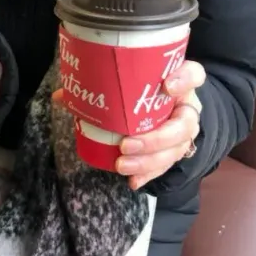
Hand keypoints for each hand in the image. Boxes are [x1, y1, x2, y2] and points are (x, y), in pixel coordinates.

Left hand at [53, 60, 204, 189]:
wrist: (165, 107)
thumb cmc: (142, 90)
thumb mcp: (126, 82)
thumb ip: (98, 84)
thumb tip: (62, 96)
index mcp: (179, 82)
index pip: (194, 74)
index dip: (185, 79)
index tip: (166, 85)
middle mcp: (187, 106)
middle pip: (184, 124)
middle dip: (155, 139)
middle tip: (126, 145)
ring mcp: (184, 131)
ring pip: (176, 149)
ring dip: (149, 161)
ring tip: (122, 165)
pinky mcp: (178, 150)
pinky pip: (167, 165)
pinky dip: (149, 174)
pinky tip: (133, 181)